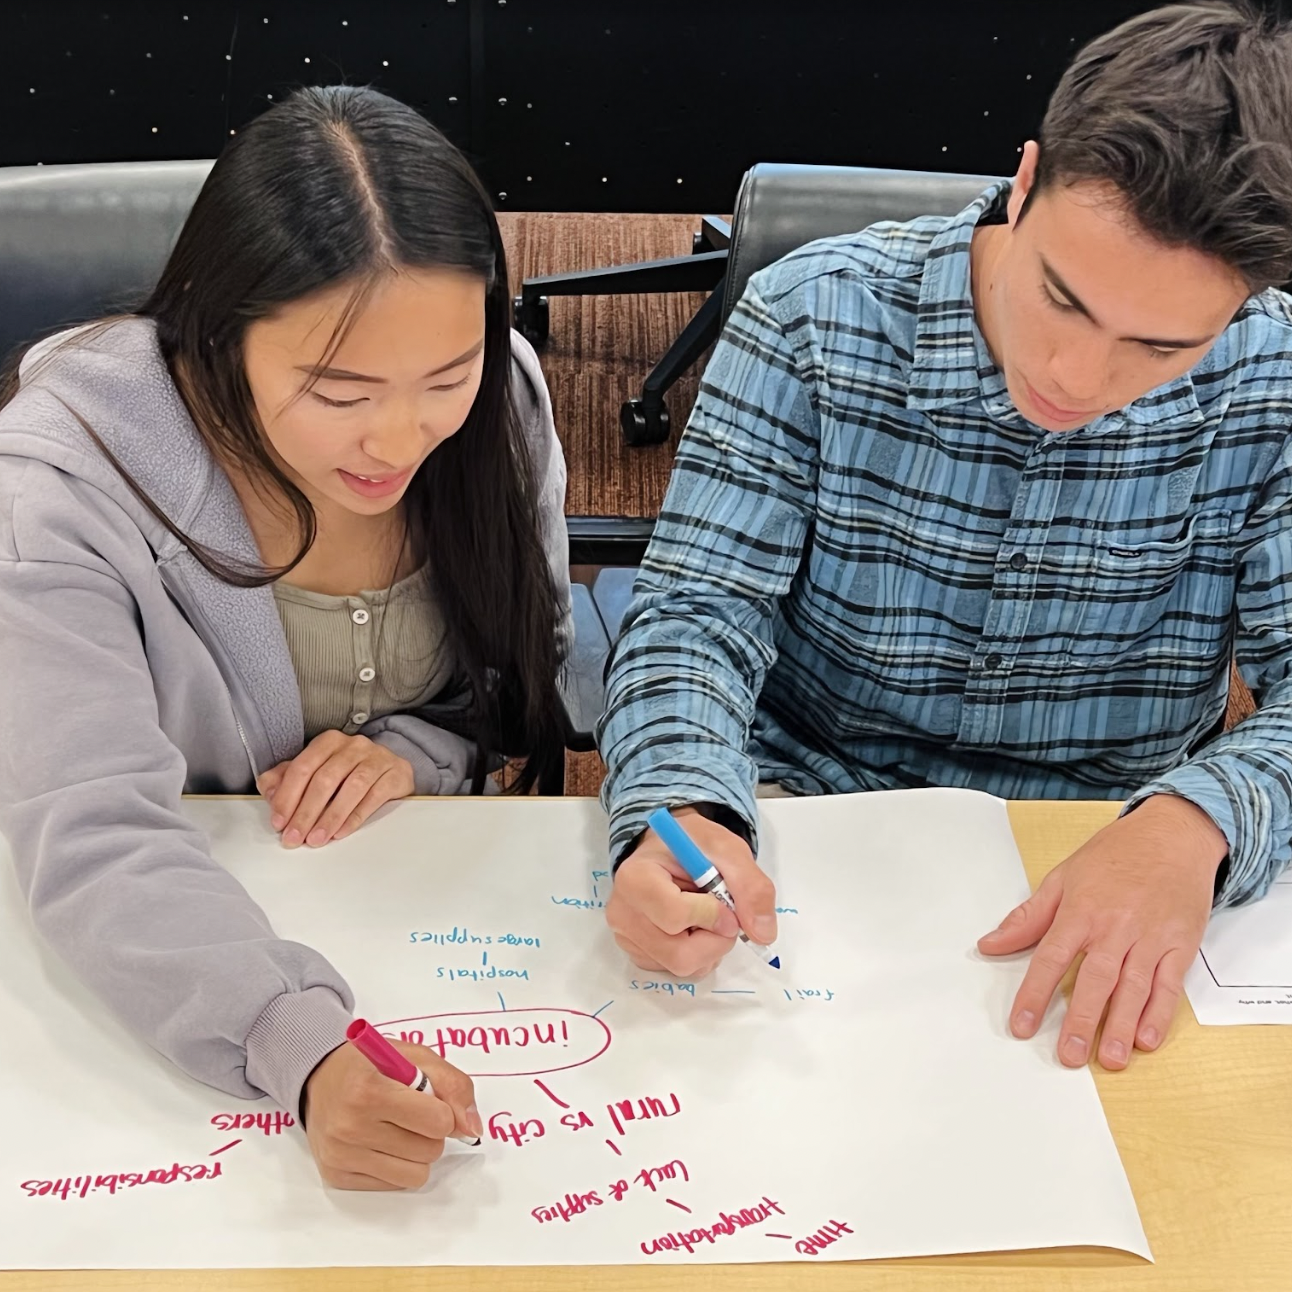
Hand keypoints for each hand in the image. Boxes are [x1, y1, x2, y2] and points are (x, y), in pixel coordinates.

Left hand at [257, 731, 413, 848]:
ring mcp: (378, 758)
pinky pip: (374, 797)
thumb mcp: (316, 772)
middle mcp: (354, 745)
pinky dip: (355, 817)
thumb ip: (287, 779)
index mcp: (329, 741)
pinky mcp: (396, 773)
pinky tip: (340, 832)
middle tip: (294, 837)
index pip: (303, 767)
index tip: (278, 822)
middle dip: (306, 813)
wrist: (391, 770)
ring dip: (330, 817)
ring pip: (351, 788)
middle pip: (325, 779)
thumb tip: (270, 792)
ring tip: (316, 839)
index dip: (288, 797)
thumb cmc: (348, 773)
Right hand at [302, 1039, 481, 1189]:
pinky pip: (392, 1185)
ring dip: (416, 1153)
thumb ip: (452, 1085)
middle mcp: (350, 1127)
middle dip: (430, 1132)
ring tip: (398, 1128)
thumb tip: (472, 1128)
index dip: (443, 1111)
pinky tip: (380, 1142)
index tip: (430, 1100)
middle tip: (410, 1113)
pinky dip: (396, 1166)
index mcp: (369, 1090)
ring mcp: (341, 1155)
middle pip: (429, 1151)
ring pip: (414, 1175)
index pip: (437, 1121)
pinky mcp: (336, 1176)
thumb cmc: (371, 1064)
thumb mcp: (415, 1057)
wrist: (318, 1076)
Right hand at [606, 807, 777, 977]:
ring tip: (706, 917)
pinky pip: (676, 970)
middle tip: (724, 916)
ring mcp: (626, 938)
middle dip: (715, 940)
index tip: (726, 904)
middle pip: (679, 954)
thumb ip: (750, 886)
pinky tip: (693, 928)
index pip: (676, 916)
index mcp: (635, 878)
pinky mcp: (637, 954)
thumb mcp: (727, 849)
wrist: (669, 848)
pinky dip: (698, 955)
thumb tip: (762, 934)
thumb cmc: (693, 844)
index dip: (713, 916)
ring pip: (681, 967)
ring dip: (709, 948)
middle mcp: (622, 913)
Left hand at [978, 795, 1225, 1068]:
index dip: (1034, 993)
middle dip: (1082, 1020)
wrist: (1172, 835)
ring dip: (1120, 1025)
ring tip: (1108, 1059)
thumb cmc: (1115, 855)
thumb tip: (990, 944)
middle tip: (1069, 1056)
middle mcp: (1116, 927)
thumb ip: (1028, 916)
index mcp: (1081, 910)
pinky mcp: (1180, 945)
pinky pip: (1169, 985)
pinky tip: (1147, 1038)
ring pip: (1133, 988)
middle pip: (1096, 979)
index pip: (1051, 957)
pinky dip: (1159, 1013)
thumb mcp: (1064, 877)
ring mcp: (1150, 937)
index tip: (1020, 1024)